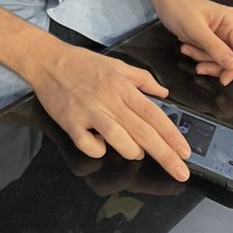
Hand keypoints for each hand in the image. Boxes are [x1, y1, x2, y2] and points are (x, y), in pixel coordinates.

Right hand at [31, 41, 191, 180]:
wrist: (47, 60)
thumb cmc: (82, 63)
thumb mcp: (116, 64)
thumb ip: (142, 78)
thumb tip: (164, 92)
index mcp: (122, 86)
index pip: (154, 114)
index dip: (172, 135)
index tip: (185, 152)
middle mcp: (108, 100)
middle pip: (142, 131)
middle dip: (165, 154)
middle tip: (180, 172)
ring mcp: (88, 112)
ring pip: (117, 139)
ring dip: (132, 151)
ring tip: (137, 154)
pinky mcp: (70, 122)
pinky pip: (87, 144)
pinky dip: (97, 150)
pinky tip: (100, 146)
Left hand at [153, 0, 232, 85]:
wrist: (166, 0)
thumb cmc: (179, 8)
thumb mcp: (195, 29)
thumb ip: (214, 47)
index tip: (223, 80)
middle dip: (216, 64)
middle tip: (198, 66)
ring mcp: (225, 33)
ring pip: (223, 59)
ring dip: (204, 59)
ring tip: (187, 48)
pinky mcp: (216, 38)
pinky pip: (214, 55)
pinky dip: (201, 55)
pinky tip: (188, 46)